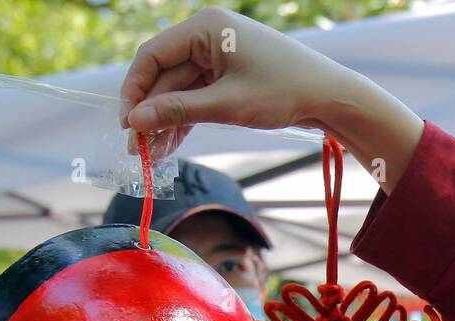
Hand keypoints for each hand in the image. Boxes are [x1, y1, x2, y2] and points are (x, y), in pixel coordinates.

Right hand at [120, 7, 422, 192]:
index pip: (152, 56)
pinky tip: (169, 147)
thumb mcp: (226, 105)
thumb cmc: (282, 92)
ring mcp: (217, 56)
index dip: (134, 91)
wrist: (328, 97)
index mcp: (204, 28)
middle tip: (136, 151)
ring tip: (150, 158)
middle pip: (163, 77)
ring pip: (178, 91)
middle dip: (149, 115)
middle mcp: (206, 36)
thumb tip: (135, 121)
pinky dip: (183, 121)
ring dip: (164, 123)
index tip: (126, 124)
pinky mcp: (226, 76)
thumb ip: (178, 111)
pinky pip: (195, 97)